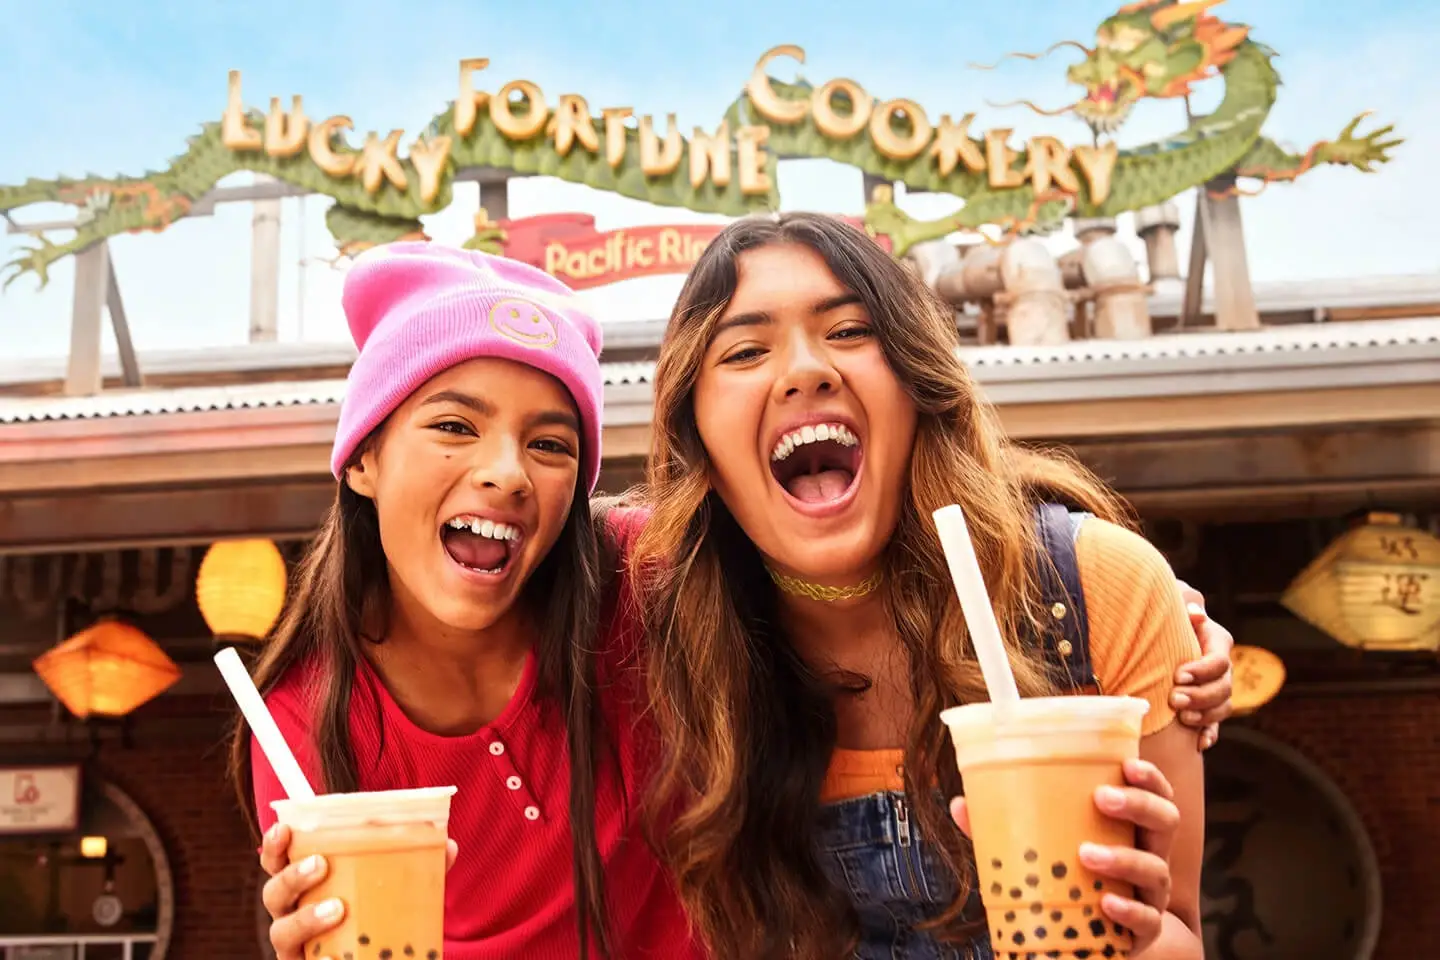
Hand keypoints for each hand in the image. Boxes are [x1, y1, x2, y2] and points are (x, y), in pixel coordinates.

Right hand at [259, 823, 458, 959]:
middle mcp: (292, 913)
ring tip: (336, 908)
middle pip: (273, 893)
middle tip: (321, 864)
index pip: (278, 861)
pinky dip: (316, 958)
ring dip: (305, 918)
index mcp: (306, 883)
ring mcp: (295, 946)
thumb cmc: (376, 914)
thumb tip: (448, 846)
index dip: (275, 844)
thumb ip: (417, 865)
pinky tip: (337, 956)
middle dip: (292, 875)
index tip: (285, 828)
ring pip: (281, 932)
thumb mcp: (393, 886)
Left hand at [950, 760, 1179, 953]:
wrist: (1092, 943)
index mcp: (1129, 829)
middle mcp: (1149, 857)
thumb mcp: (1042, 850)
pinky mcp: (1142, 933)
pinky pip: (1147, 923)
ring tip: (1087, 854)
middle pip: (1166, 822)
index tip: (1128, 763)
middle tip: (1103, 798)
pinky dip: (1129, 912)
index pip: (1155, 794)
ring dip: (1125, 859)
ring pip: (1157, 872)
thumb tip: (960, 804)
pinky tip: (1106, 902)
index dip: (1150, 778)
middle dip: (1140, 805)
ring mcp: (1150, 896)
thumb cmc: (1068, 881)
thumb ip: (1004, 828)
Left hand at [1172, 581, 1232, 749]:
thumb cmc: (1157, 609)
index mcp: (1215, 641)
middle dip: (1201, 697)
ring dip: (1206, 716)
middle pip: (1224, 688)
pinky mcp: (1204, 706)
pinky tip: (1199, 744)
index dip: (1202, 670)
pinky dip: (1209, 734)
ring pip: (1222, 708)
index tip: (1178, 675)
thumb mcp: (1169, 597)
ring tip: (1182, 719)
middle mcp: (1220, 667)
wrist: (1146, 629)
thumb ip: (1183, 601)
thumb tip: (1196, 616)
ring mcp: (1214, 688)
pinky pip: (1214, 725)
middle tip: (1174, 700)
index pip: (1219, 661)